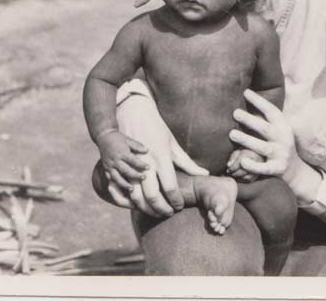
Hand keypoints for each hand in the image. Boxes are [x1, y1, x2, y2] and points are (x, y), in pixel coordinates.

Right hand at [97, 131, 148, 191]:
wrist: (103, 136)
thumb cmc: (118, 138)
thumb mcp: (128, 139)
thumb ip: (137, 145)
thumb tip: (147, 150)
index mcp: (121, 152)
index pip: (133, 160)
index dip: (141, 164)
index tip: (148, 167)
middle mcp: (115, 160)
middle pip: (126, 170)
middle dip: (135, 175)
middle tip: (144, 178)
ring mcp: (109, 165)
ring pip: (117, 177)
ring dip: (124, 184)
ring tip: (132, 189)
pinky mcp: (105, 168)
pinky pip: (110, 178)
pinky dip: (115, 183)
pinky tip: (121, 187)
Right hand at [117, 93, 208, 216]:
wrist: (133, 112)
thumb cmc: (156, 128)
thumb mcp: (173, 143)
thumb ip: (187, 162)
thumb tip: (204, 174)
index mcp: (162, 156)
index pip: (170, 186)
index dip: (176, 200)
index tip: (179, 206)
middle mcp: (146, 162)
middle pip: (152, 196)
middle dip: (161, 209)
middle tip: (169, 213)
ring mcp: (131, 165)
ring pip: (136, 197)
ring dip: (146, 209)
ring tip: (156, 212)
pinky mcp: (120, 165)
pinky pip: (123, 191)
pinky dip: (131, 202)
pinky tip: (140, 204)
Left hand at [225, 149, 261, 182]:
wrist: (259, 150)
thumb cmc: (246, 149)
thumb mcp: (239, 149)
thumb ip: (233, 156)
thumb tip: (229, 165)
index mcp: (251, 153)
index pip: (240, 162)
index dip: (233, 167)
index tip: (228, 169)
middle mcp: (257, 161)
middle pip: (244, 171)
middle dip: (235, 173)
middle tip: (230, 172)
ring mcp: (260, 168)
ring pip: (247, 177)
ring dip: (239, 177)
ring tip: (234, 174)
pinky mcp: (260, 173)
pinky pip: (250, 179)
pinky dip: (243, 179)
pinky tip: (240, 176)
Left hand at [228, 89, 299, 180]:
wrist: (295, 169)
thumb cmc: (279, 143)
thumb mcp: (278, 129)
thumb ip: (266, 118)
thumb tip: (247, 96)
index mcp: (283, 126)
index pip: (271, 111)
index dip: (259, 101)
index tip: (246, 92)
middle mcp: (283, 139)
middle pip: (265, 128)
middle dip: (250, 120)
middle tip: (235, 113)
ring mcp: (281, 154)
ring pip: (262, 147)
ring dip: (247, 140)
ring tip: (231, 134)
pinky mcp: (277, 169)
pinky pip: (264, 168)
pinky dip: (254, 166)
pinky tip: (242, 161)